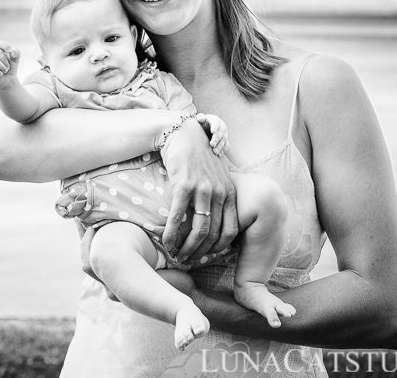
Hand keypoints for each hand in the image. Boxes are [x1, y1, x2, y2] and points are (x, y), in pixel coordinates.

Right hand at [0, 41, 19, 87]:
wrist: (8, 80)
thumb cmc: (11, 68)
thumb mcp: (16, 60)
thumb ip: (16, 53)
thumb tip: (11, 52)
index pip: (0, 44)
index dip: (5, 46)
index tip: (10, 52)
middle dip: (5, 61)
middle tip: (8, 68)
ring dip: (1, 66)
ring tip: (5, 71)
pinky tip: (0, 74)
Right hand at [160, 120, 237, 262]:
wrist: (183, 135)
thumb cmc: (198, 158)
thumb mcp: (216, 177)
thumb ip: (218, 197)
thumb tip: (213, 221)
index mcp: (229, 193)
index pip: (231, 231)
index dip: (219, 249)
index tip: (207, 257)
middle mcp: (219, 193)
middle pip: (214, 234)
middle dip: (200, 253)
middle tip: (188, 261)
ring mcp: (202, 189)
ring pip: (198, 229)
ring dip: (187, 247)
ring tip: (177, 256)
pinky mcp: (184, 185)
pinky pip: (177, 216)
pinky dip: (171, 233)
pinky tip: (165, 242)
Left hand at [196, 113, 228, 156]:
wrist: (208, 127)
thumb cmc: (203, 123)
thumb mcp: (200, 119)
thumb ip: (200, 118)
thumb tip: (201, 118)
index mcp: (215, 120)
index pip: (216, 123)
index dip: (215, 127)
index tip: (213, 131)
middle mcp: (222, 127)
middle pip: (220, 133)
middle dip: (217, 139)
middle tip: (212, 144)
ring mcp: (225, 134)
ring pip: (224, 140)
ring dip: (220, 146)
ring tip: (215, 152)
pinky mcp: (225, 140)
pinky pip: (226, 145)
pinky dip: (223, 150)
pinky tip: (219, 155)